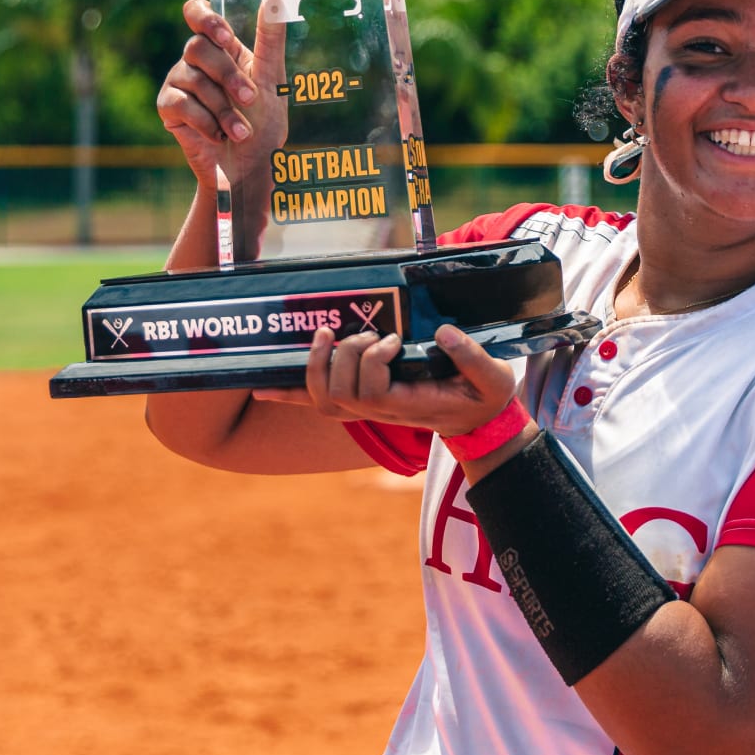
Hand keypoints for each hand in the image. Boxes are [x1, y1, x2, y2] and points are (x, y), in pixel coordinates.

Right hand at [158, 0, 289, 178]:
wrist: (248, 170)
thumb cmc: (263, 125)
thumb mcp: (272, 80)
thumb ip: (271, 39)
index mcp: (223, 48)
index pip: (199, 14)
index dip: (205, 18)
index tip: (224, 36)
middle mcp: (197, 61)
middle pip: (197, 47)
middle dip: (227, 75)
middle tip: (249, 99)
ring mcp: (180, 82)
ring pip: (190, 77)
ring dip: (222, 109)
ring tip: (240, 132)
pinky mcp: (168, 108)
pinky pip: (179, 102)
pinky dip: (204, 122)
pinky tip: (217, 136)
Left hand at [256, 324, 521, 438]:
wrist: (477, 423)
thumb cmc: (485, 397)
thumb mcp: (493, 378)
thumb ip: (471, 356)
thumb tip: (442, 331)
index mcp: (411, 404)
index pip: (373, 392)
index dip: (373, 363)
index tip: (393, 340)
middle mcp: (383, 411)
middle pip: (342, 395)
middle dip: (347, 358)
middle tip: (368, 334)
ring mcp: (369, 409)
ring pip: (324, 401)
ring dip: (316, 367)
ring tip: (325, 335)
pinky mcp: (361, 401)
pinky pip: (316, 403)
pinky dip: (288, 395)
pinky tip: (262, 388)